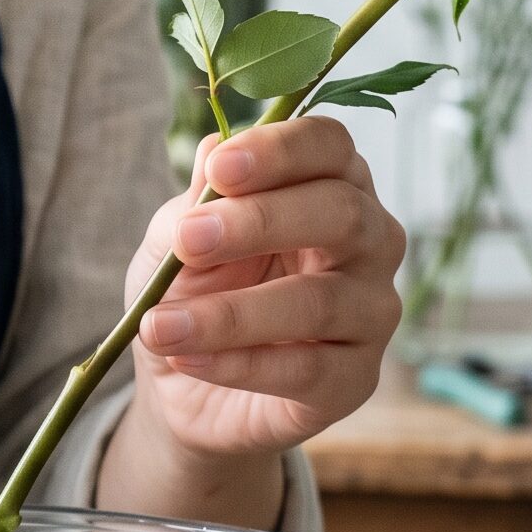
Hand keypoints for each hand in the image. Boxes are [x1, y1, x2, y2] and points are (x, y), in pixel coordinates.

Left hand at [124, 116, 403, 460]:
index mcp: (329, 185)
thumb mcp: (177, 242)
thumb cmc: (193, 292)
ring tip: (160, 326)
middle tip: (189, 240)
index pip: (330, 146)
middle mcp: (368, 243)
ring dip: (231, 314)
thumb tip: (212, 148)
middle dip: (260, 221)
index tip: (219, 169)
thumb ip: (198, 202)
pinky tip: (186, 358)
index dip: (280, 150)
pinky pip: (308, 369)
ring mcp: (371, 313)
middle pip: (342, 213)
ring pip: (321, 302)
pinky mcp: (355, 380)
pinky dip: (239, 364)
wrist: (183, 384)